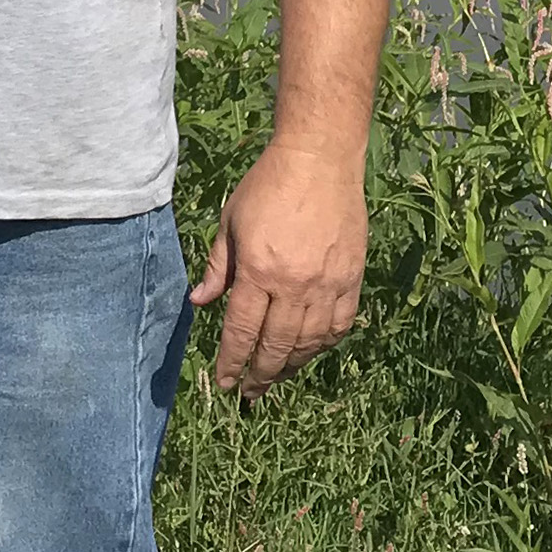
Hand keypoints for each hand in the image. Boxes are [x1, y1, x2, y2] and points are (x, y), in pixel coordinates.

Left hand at [189, 138, 367, 396]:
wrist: (320, 158)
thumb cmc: (267, 185)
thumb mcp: (230, 222)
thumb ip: (217, 268)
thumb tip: (198, 303)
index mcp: (259, 270)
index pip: (242, 331)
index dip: (232, 362)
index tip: (225, 383)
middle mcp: (295, 284)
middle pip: (276, 345)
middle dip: (260, 374)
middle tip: (250, 393)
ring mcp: (328, 284)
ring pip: (310, 342)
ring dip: (291, 366)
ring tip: (276, 378)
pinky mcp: (352, 278)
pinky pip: (340, 325)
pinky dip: (324, 345)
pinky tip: (311, 351)